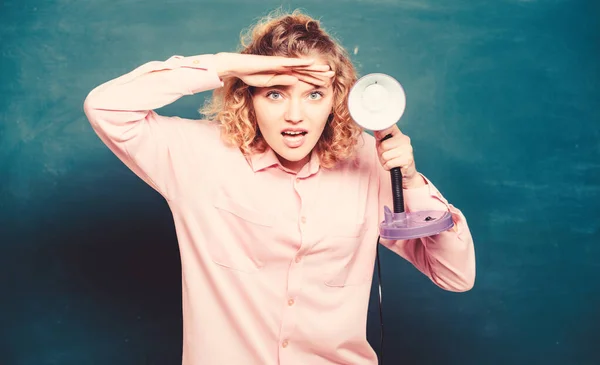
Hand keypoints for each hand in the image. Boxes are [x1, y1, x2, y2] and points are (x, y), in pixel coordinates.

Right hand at [214, 52, 334, 86]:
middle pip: (306, 70)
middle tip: (333, 74)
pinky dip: (302, 63)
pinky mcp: (276, 62)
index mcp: (283, 73)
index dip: (314, 79)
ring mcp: (281, 63)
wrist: (237, 67)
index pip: (302, 77)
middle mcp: (285, 67)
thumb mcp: (268, 83)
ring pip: (302, 66)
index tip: (325, 83)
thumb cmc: (250, 74)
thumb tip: (295, 82)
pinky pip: (291, 63)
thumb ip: (281, 82)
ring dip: (315, 68)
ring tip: (327, 69)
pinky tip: (312, 63)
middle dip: (319, 73)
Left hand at [374, 125, 424, 188]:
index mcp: (399, 134)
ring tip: (390, 161)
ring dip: (384, 161)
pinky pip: (389, 163)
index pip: (389, 127)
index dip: (380, 133)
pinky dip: (388, 167)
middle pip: (383, 145)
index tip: (378, 137)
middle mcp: (405, 140)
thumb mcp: (384, 146)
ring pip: (385, 156)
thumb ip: (379, 138)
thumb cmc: (392, 157)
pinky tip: (393, 166)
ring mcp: (407, 150)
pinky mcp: (407, 160)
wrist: (405, 171)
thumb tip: (375, 130)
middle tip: (387, 156)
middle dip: (381, 153)